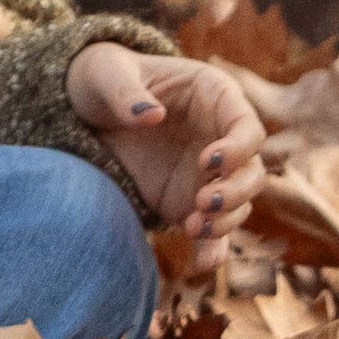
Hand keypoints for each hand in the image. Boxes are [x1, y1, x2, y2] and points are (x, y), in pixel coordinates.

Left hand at [70, 43, 268, 260]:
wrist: (85, 113)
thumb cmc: (103, 79)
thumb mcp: (105, 74)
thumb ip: (125, 93)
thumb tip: (150, 116)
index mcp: (213, 96)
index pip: (247, 126)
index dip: (238, 147)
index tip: (208, 162)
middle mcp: (220, 137)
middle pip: (253, 171)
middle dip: (235, 191)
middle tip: (201, 202)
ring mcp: (208, 174)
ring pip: (239, 204)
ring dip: (224, 221)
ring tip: (192, 226)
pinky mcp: (190, 202)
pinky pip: (213, 230)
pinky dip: (212, 248)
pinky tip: (203, 264)